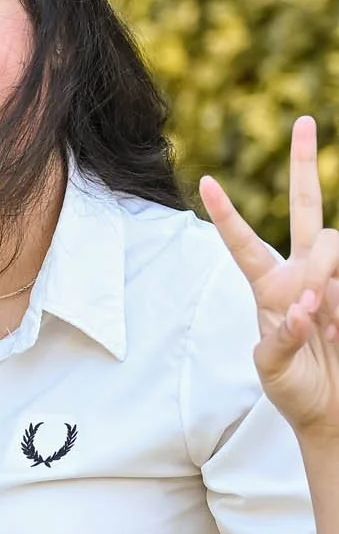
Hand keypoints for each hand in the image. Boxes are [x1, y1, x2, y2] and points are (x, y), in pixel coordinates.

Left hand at [202, 117, 338, 442]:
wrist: (335, 413)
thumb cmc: (297, 392)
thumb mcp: (273, 372)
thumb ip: (282, 340)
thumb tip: (303, 304)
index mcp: (269, 289)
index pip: (243, 244)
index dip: (227, 214)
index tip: (207, 181)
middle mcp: (302, 273)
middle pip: (302, 207)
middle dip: (305, 163)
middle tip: (304, 120)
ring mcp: (336, 277)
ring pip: (333, 244)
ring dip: (328, 279)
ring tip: (329, 329)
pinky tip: (338, 331)